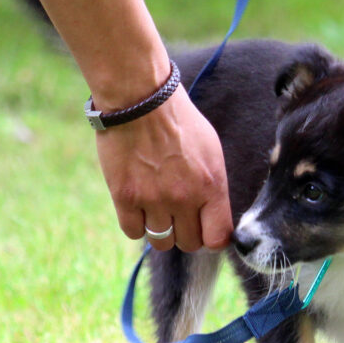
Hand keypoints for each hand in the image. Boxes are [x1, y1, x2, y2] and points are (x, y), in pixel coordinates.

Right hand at [95, 86, 232, 251]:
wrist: (140, 99)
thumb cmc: (178, 121)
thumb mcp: (211, 150)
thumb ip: (214, 186)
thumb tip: (214, 215)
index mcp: (211, 186)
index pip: (218, 238)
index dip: (212, 238)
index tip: (205, 229)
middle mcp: (184, 198)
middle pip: (189, 243)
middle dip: (186, 233)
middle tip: (179, 216)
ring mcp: (153, 200)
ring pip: (161, 242)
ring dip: (161, 230)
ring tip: (157, 209)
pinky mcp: (125, 197)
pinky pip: (133, 232)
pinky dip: (136, 224)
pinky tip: (138, 206)